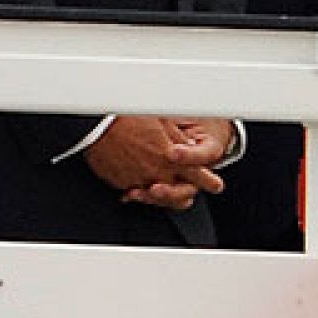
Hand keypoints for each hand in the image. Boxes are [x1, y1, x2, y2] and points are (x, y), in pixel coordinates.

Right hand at [83, 115, 227, 209]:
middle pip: (180, 194)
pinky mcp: (121, 184)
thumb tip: (190, 146)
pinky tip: (140, 187)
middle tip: (191, 192)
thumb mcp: (164, 124)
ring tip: (165, 190)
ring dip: (163, 196)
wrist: (100, 126)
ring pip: (158, 198)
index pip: (198, 176)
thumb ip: (179, 141)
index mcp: (171, 158)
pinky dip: (140, 192)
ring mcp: (138, 181)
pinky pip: (135, 193)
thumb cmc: (131, 119)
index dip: (210, 182)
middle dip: (187, 193)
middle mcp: (157, 173)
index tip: (216, 185)